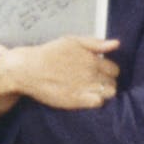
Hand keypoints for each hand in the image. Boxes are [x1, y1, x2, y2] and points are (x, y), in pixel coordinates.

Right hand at [0, 36, 119, 117]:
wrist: (27, 69)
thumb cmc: (48, 54)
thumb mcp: (70, 41)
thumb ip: (94, 43)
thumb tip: (116, 44)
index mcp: (91, 58)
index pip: (114, 69)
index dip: (106, 71)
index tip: (96, 72)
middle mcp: (91, 72)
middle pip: (112, 82)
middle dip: (105, 82)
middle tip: (91, 82)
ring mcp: (85, 86)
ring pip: (109, 93)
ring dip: (102, 92)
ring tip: (89, 90)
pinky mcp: (77, 99)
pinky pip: (98, 103)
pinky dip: (95, 101)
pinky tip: (84, 97)